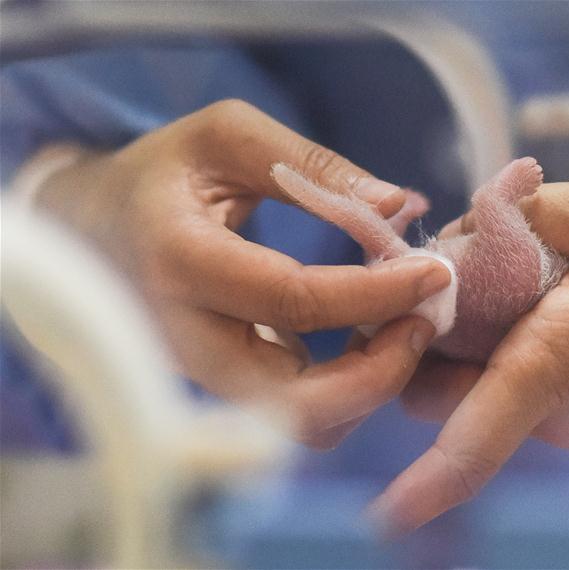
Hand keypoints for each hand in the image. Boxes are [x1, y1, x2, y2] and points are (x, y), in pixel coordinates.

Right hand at [27, 100, 450, 448]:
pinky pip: (291, 415)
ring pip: (296, 422)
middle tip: (424, 321)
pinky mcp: (217, 387)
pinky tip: (367, 341)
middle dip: (377, 371)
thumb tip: (400, 206)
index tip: (436, 274)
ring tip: (402, 328)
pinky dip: (343, 391)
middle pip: (292, 398)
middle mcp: (181, 334)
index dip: (375, 292)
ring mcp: (195, 373)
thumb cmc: (164, 173)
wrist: (89, 229)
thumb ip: (313, 165)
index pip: (292, 297)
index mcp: (179, 257)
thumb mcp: (228, 137)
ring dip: (364, 387)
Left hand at [372, 177, 568, 534]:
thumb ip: (525, 216)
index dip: (422, 485)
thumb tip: (461, 238)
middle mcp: (561, 411)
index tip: (386, 512)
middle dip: (422, 348)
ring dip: (468, 342)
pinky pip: (522, 387)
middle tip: (439, 282)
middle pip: (443, 398)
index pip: (466, 439)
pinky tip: (549, 296)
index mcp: (557, 358)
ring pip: (478, 391)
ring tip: (508, 274)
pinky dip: (511, 346)